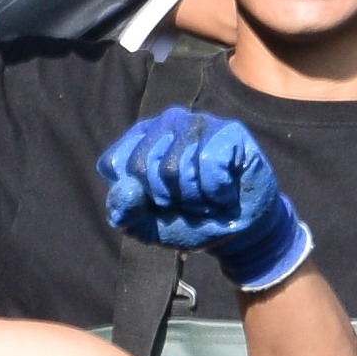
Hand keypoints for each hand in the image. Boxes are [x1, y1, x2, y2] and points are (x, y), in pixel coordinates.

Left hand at [99, 105, 315, 296]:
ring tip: (207, 198)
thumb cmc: (191, 222)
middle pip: (143, 167)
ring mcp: (197, 122)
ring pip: (175, 169)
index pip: (116, 164)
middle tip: (189, 202)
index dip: (139, 196)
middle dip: (168, 199)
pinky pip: (209, 163)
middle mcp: (164, 123)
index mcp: (138, 141)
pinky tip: (225, 192)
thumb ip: (125, 213)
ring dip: (194, 199)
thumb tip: (126, 188)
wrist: (240, 233)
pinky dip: (217, 192)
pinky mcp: (229, 131)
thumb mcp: (150, 228)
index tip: (159, 203)